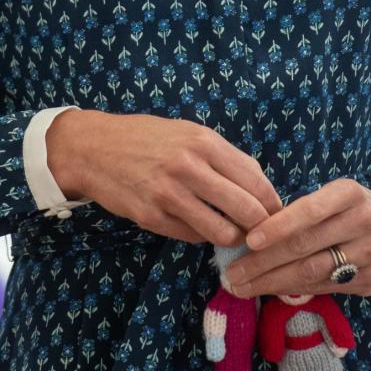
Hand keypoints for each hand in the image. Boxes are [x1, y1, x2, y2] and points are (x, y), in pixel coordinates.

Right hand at [47, 109, 282, 244]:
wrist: (94, 148)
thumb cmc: (147, 138)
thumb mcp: (188, 133)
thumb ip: (223, 156)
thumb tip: (260, 185)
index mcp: (204, 142)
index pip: (256, 181)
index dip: (272, 203)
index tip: (276, 214)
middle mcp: (190, 167)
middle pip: (247, 210)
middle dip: (260, 227)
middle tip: (260, 233)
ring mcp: (169, 194)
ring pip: (223, 232)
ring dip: (232, 237)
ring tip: (230, 233)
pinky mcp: (152, 217)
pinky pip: (193, 237)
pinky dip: (202, 236)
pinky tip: (198, 226)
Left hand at [224, 179, 370, 298]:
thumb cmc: (357, 210)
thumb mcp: (338, 197)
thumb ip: (307, 211)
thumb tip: (254, 231)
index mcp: (349, 194)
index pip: (309, 210)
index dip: (278, 225)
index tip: (249, 239)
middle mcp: (362, 222)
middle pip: (306, 245)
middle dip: (263, 261)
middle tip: (231, 273)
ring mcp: (370, 254)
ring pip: (312, 271)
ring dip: (271, 282)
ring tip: (241, 286)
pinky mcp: (370, 282)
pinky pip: (324, 286)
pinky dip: (292, 289)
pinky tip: (268, 290)